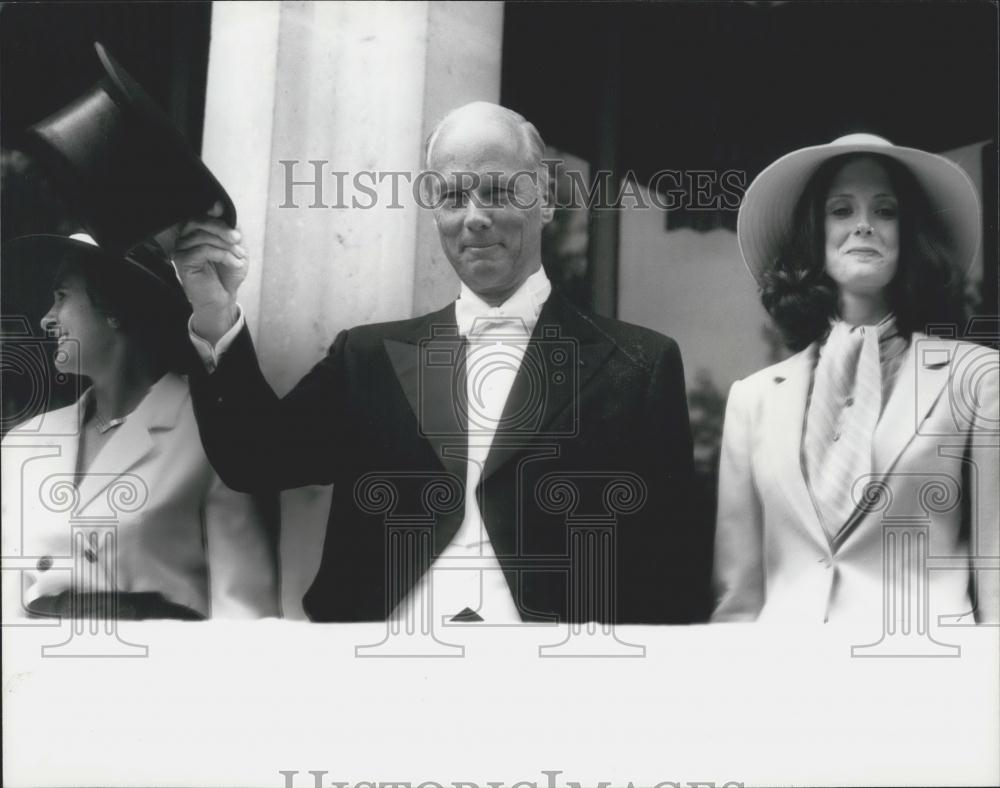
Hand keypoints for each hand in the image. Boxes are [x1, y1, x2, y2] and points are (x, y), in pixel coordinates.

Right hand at [173, 202, 247, 342]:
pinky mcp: (182, 261)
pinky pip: (203, 250)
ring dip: (226, 245)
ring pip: (202, 235)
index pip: (201, 213)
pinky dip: (223, 255)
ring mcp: (181, 248)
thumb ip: (227, 225)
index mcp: (195, 230)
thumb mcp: (234, 245)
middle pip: (198, 220)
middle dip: (222, 228)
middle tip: (238, 239)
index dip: (215, 214)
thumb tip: (217, 205)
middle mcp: (184, 237)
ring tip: (240, 257)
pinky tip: (234, 263)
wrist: (224, 297)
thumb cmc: (228, 272)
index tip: (229, 219)